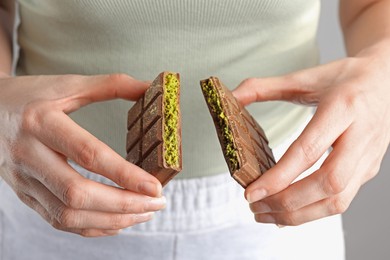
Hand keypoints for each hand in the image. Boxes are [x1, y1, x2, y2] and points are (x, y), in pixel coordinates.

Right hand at [0, 74, 165, 236]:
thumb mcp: (68, 84)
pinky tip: (118, 220)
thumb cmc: (32, 96)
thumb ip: (111, 85)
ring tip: (145, 212)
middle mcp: (29, 155)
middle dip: (123, 204)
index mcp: (42, 123)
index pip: (88, 155)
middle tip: (157, 202)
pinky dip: (92, 227)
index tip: (155, 186)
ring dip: (112, 219)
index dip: (124, 174)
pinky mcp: (25, 194)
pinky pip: (59, 221)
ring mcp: (24, 180)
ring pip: (68, 215)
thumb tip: (149, 87)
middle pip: (77, 194)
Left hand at [233, 44, 389, 225]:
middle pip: (327, 183)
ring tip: (265, 214)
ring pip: (337, 200)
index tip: (251, 192)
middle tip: (254, 206)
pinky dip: (311, 212)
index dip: (278, 177)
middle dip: (286, 202)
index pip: (309, 150)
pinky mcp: (368, 170)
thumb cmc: (345, 78)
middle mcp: (360, 136)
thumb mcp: (305, 76)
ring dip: (298, 215)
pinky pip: (341, 200)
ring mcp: (368, 157)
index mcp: (343, 108)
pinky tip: (287, 212)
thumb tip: (231, 97)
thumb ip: (263, 86)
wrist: (388, 80)